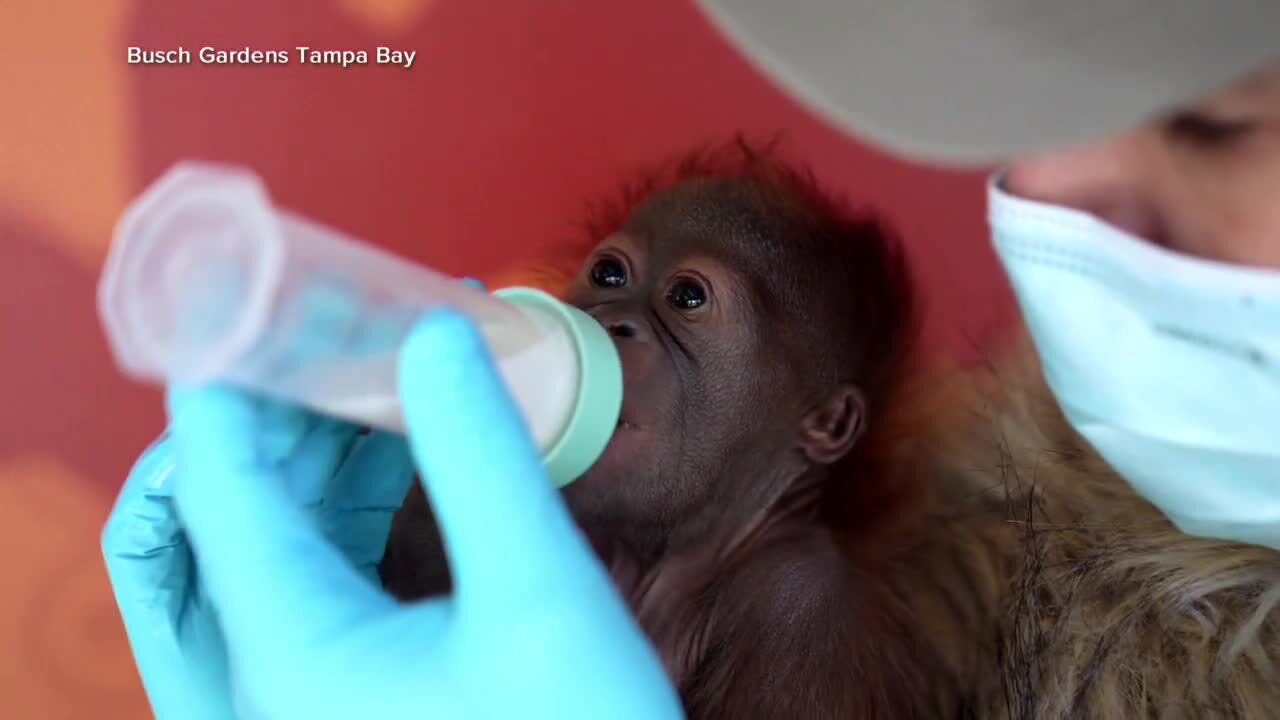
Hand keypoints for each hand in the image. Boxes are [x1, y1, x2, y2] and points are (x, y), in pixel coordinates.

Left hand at [155, 309, 682, 718]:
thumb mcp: (539, 592)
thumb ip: (482, 453)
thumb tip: (440, 332)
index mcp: (290, 646)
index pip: (215, 480)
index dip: (234, 380)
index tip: (272, 301)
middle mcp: (275, 665)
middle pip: (238, 500)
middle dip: (289, 402)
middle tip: (351, 325)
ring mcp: (310, 676)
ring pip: (281, 530)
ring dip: (324, 444)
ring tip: (387, 372)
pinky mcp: (351, 678)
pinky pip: (322, 565)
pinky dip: (353, 494)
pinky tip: (407, 449)